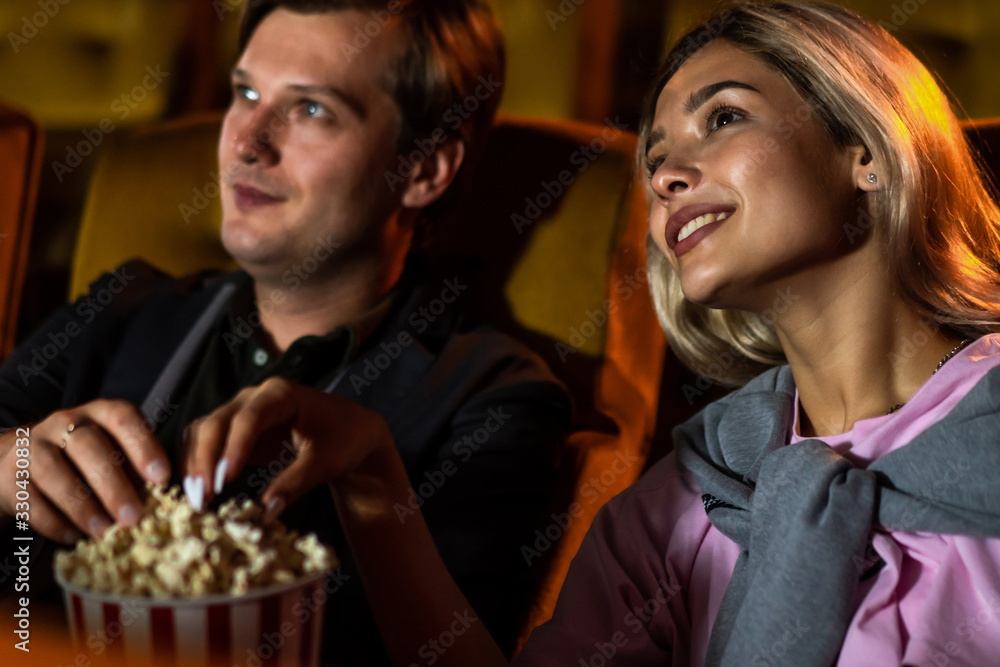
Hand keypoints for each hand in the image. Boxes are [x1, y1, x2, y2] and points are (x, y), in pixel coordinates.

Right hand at [0, 400, 170, 542]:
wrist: (22, 462)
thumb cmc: (84, 461)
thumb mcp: (113, 455)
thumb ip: (136, 470)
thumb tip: (166, 500)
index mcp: (99, 413)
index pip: (123, 418)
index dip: (144, 446)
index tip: (161, 477)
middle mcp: (64, 422)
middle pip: (89, 446)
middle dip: (114, 485)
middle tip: (134, 517)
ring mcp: (32, 446)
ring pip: (54, 472)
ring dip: (82, 506)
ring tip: (105, 533)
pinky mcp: (10, 475)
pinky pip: (29, 499)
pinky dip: (53, 521)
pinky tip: (74, 537)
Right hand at [184, 377, 393, 516]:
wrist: (350, 432)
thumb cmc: (344, 439)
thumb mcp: (326, 461)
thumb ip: (296, 482)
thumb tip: (266, 511)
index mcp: (281, 394)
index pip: (249, 418)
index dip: (234, 448)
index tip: (224, 480)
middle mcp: (254, 397)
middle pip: (217, 422)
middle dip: (205, 460)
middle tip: (202, 498)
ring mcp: (240, 411)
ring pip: (204, 431)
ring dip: (195, 464)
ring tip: (197, 500)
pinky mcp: (234, 431)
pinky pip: (205, 442)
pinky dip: (196, 464)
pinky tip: (197, 491)